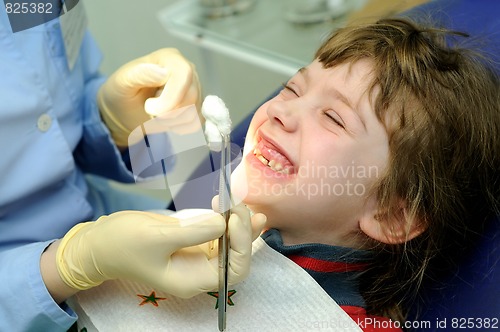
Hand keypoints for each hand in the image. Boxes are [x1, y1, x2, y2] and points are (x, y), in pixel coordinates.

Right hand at [56, 209, 264, 297]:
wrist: (100, 242)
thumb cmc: (123, 243)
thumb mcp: (158, 237)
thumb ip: (194, 232)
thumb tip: (223, 222)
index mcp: (192, 280)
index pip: (233, 270)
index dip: (241, 244)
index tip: (233, 216)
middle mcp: (199, 272)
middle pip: (237, 257)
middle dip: (243, 231)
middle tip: (238, 204)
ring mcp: (197, 256)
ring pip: (231, 244)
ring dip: (240, 224)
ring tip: (242, 202)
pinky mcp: (193, 242)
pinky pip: (219, 234)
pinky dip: (228, 220)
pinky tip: (232, 206)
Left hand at [98, 48, 199, 146]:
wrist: (124, 112)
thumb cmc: (122, 93)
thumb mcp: (122, 82)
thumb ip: (139, 74)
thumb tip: (163, 72)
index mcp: (170, 58)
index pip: (184, 74)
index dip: (171, 97)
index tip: (150, 109)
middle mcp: (187, 71)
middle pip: (191, 96)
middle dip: (168, 113)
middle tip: (149, 111)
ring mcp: (195, 89)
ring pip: (194, 112)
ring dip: (172, 121)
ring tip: (156, 115)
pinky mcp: (197, 107)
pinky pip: (196, 123)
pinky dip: (179, 128)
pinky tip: (167, 121)